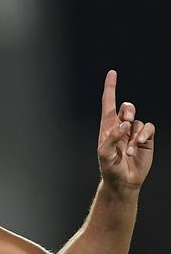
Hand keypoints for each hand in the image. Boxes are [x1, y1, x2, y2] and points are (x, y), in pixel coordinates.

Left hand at [98, 70, 154, 190]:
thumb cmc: (109, 167)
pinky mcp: (146, 139)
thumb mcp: (105, 153)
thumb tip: (124, 124)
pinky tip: (139, 146)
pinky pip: (148, 128)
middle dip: (128, 110)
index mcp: (107, 127)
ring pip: (139, 121)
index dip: (110, 88)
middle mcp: (121, 127)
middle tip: (127, 121)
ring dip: (135, 135)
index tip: (112, 73)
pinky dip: (144, 135)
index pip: (108, 103)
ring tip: (130, 150)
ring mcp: (134, 132)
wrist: (123, 180)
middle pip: (127, 107)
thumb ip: (112, 138)